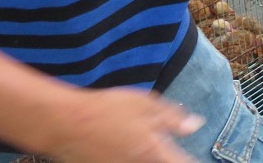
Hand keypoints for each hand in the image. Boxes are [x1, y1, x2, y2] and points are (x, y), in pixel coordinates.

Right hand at [41, 87, 202, 162]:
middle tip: (166, 147)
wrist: (65, 123)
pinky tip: (128, 148)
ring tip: (142, 145)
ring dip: (149, 157)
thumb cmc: (106, 109)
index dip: (191, 161)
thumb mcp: (145, 104)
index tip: (196, 159)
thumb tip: (196, 125)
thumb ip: (173, 118)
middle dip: (167, 157)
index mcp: (152, 151)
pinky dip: (132, 158)